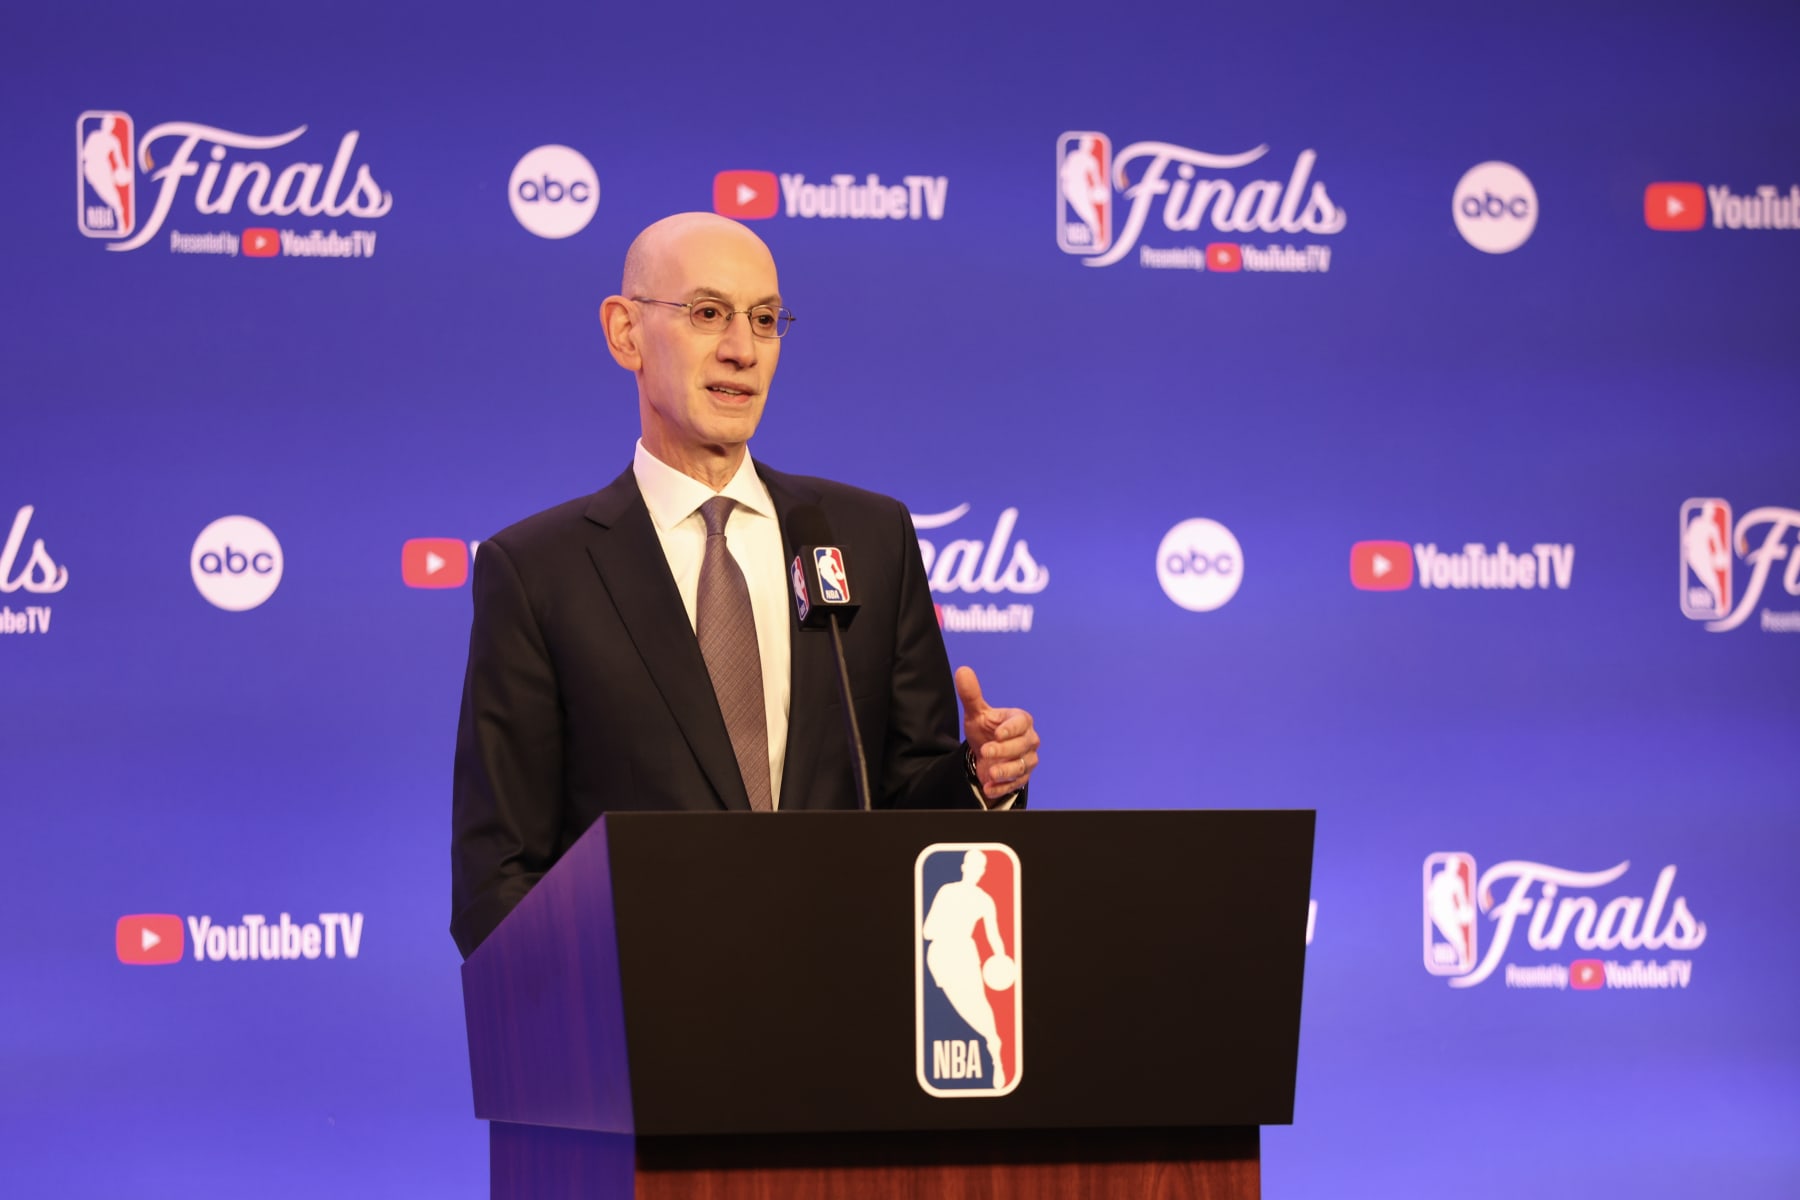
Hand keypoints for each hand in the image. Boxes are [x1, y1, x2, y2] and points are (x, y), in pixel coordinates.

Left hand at [955, 666, 1038, 803]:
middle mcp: (1028, 740)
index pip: (1021, 723)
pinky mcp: (1022, 777)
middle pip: (1022, 746)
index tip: (998, 733)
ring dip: (1006, 770)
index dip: (1011, 729)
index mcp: (1020, 721)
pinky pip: (1015, 783)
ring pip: (1022, 766)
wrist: (986, 754)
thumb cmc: (985, 730)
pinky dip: (1002, 786)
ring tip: (991, 773)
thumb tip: (962, 671)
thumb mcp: (976, 714)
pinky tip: (988, 786)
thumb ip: (971, 695)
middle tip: (986, 751)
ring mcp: (1027, 759)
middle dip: (1005, 750)